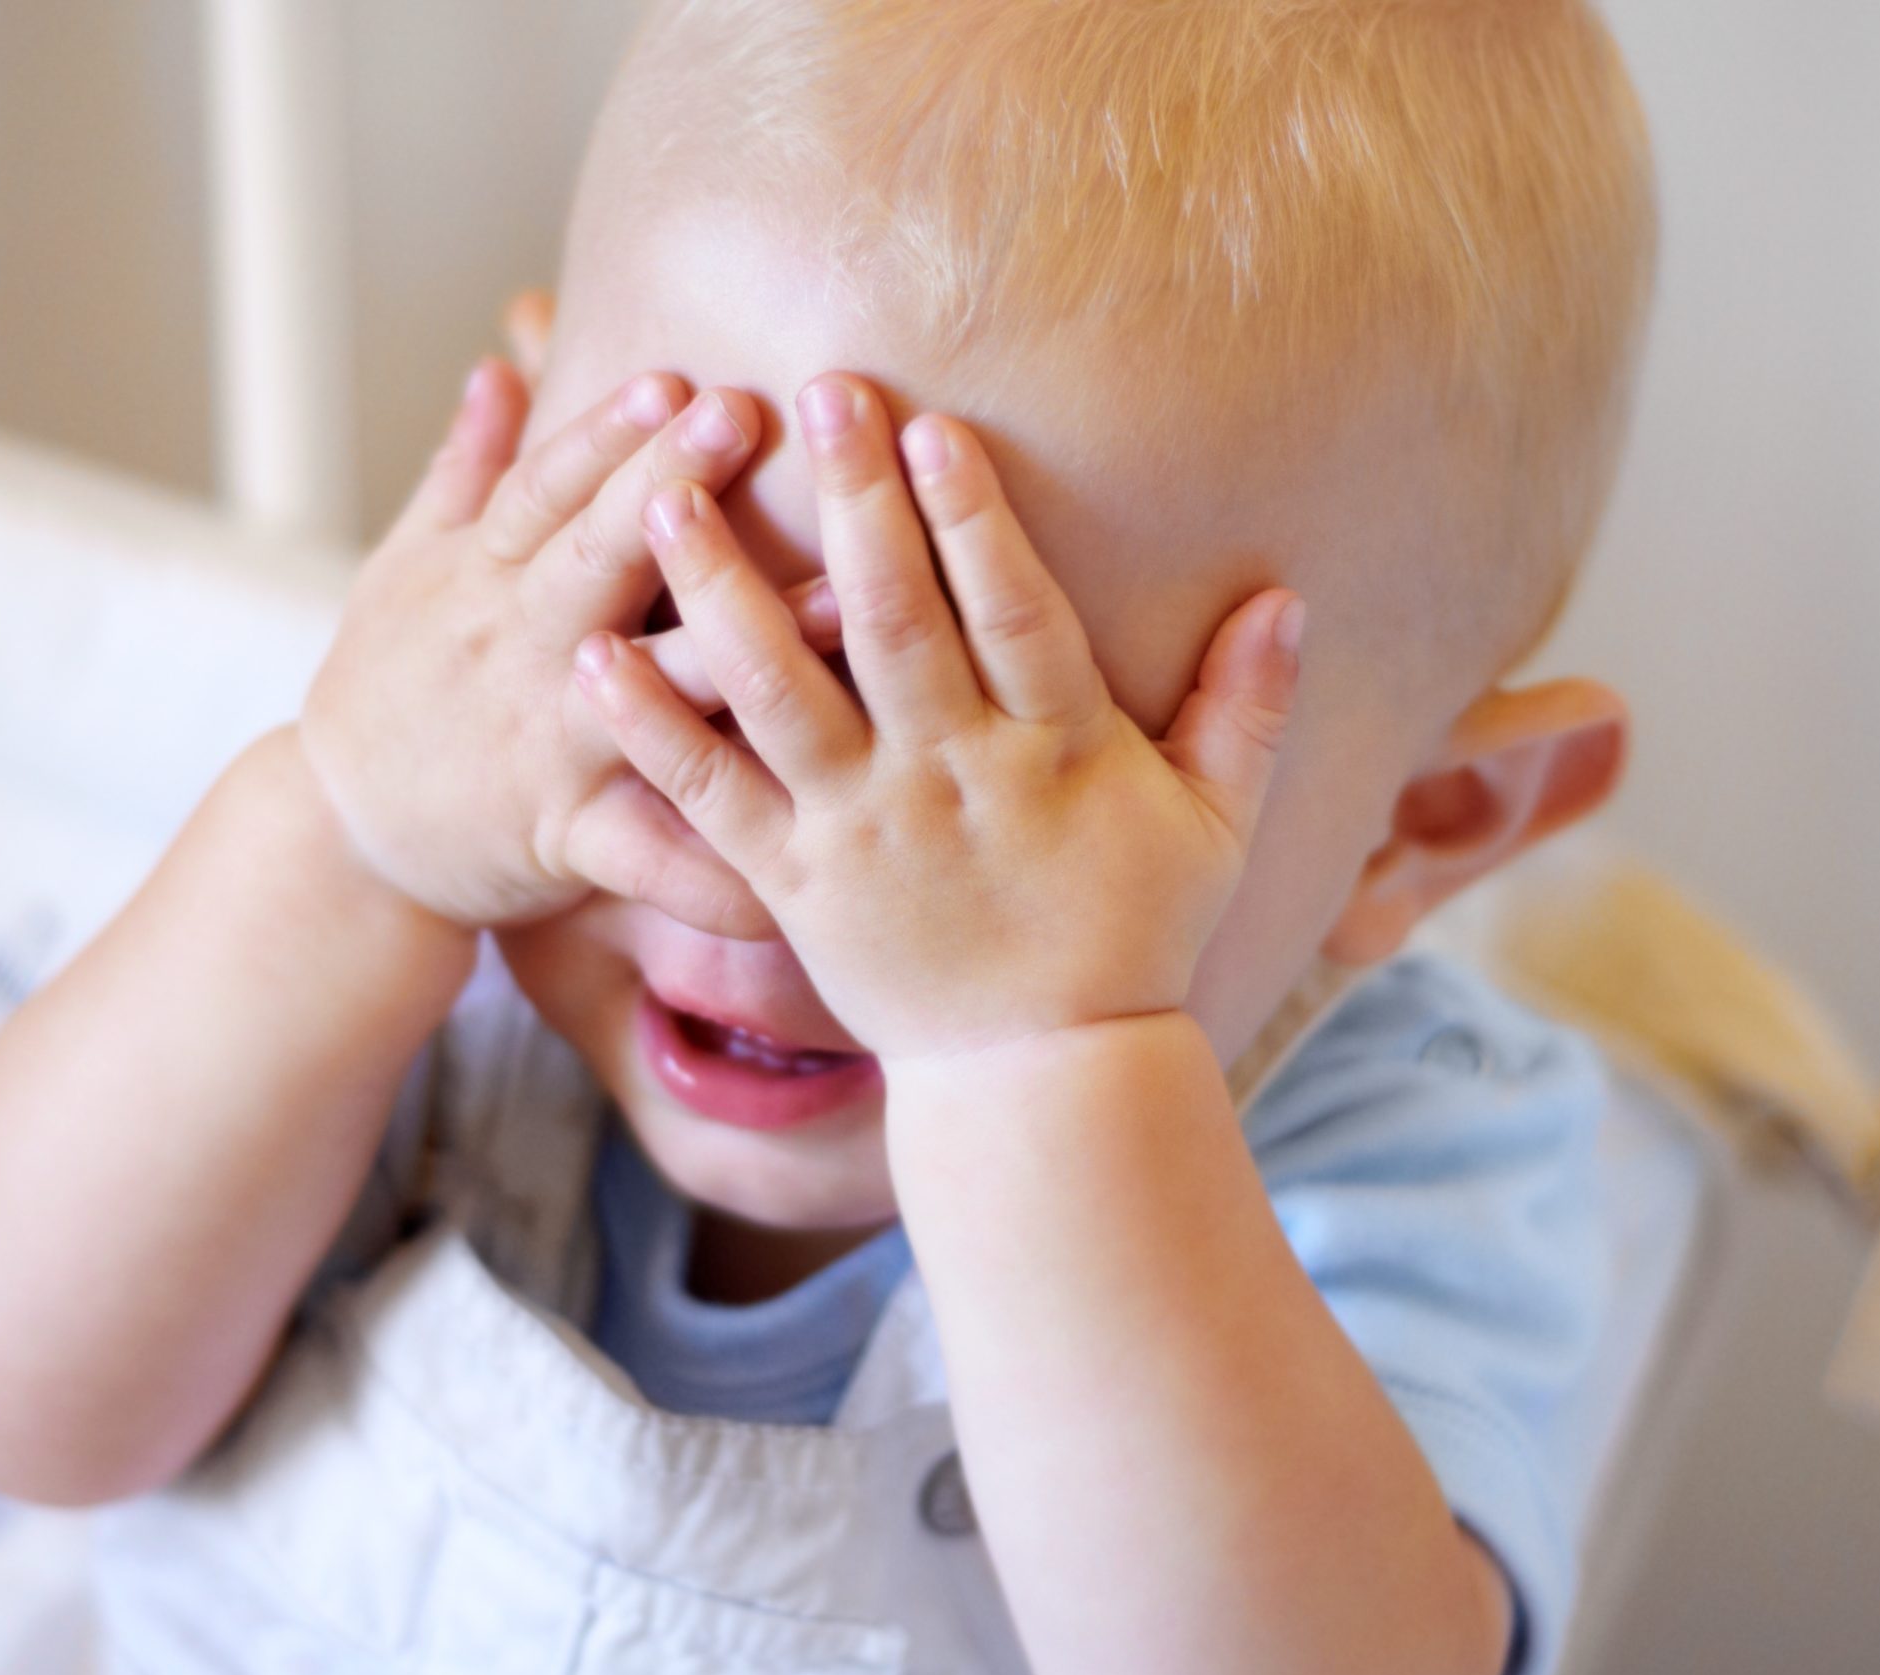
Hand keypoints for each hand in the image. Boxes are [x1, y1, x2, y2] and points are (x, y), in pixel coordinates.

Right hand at [298, 360, 840, 937]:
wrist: (341, 837)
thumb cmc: (390, 689)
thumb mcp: (407, 568)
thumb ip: (468, 471)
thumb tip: (505, 363)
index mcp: (489, 577)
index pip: (547, 488)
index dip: (603, 430)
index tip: (673, 374)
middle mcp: (521, 648)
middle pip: (596, 556)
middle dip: (670, 485)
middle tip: (745, 414)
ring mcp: (548, 742)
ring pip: (652, 689)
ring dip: (741, 648)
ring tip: (840, 609)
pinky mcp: (567, 834)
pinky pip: (651, 855)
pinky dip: (718, 867)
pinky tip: (796, 866)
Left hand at [573, 374, 1303, 1061]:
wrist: (1042, 1078)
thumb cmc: (1131, 939)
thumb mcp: (1214, 826)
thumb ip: (1244, 709)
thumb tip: (1289, 598)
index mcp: (1055, 751)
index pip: (1013, 611)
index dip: (973, 516)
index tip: (930, 424)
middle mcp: (948, 777)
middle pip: (891, 622)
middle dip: (850, 503)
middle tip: (811, 391)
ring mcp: (859, 830)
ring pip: (779, 692)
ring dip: (718, 588)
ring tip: (661, 493)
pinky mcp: (791, 881)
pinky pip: (711, 796)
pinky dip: (649, 727)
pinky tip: (591, 656)